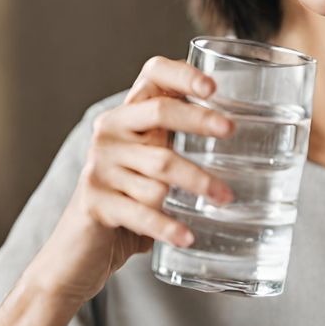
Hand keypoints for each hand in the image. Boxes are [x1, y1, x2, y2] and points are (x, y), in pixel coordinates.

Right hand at [25, 55, 235, 307]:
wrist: (76, 251)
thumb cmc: (127, 202)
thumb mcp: (151, 167)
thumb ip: (178, 147)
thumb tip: (248, 149)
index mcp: (127, 116)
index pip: (152, 74)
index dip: (182, 74)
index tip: (212, 87)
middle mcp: (110, 132)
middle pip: (159, 112)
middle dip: (198, 119)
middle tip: (231, 130)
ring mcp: (99, 166)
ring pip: (159, 168)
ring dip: (197, 183)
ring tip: (225, 199)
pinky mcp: (95, 201)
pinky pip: (141, 211)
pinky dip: (168, 225)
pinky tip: (188, 236)